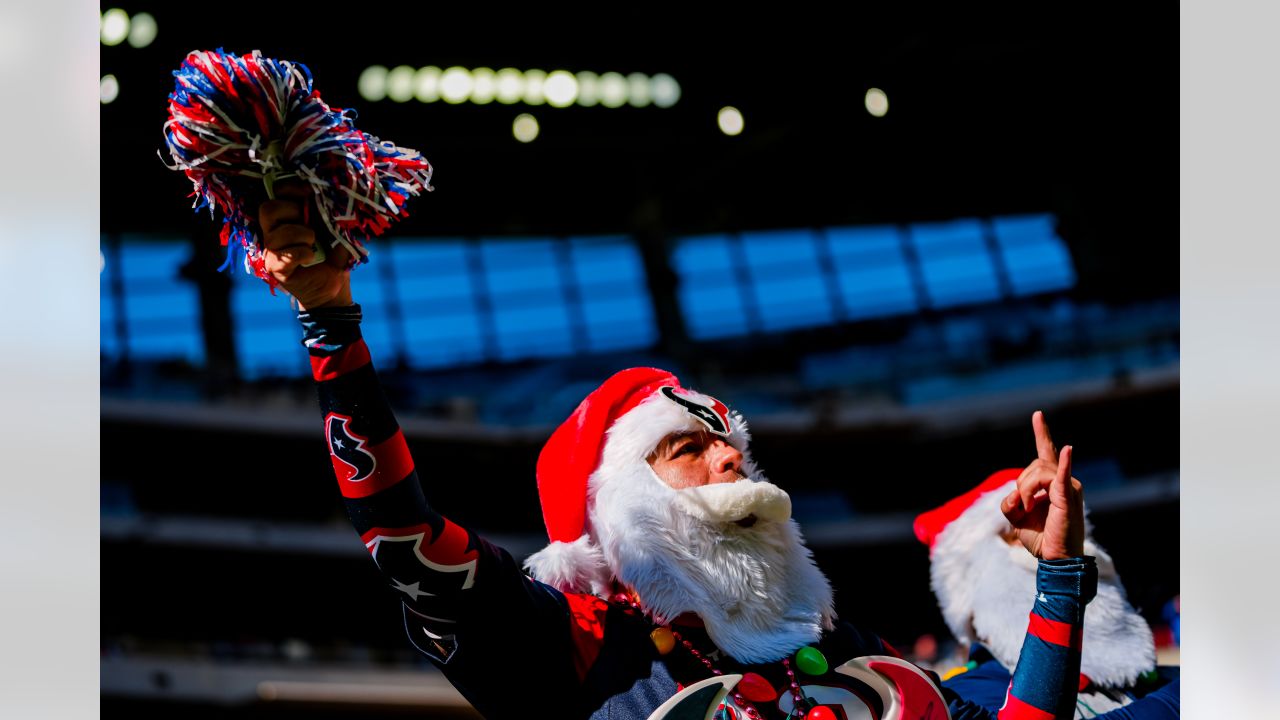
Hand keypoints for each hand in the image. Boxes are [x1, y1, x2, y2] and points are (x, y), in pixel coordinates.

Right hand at [258, 180, 352, 308]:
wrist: (335, 285)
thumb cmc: (333, 253)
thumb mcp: (334, 226)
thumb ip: (326, 209)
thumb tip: (323, 189)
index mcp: (286, 217)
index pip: (275, 193)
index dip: (290, 188)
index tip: (309, 191)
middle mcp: (273, 231)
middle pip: (267, 209)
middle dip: (293, 212)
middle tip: (309, 224)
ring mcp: (272, 250)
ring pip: (277, 233)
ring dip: (303, 236)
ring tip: (313, 244)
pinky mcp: (275, 269)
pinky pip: (286, 255)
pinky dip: (304, 253)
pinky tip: (311, 258)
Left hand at [1001, 411, 1084, 560]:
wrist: (1055, 559)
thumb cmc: (1041, 538)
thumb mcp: (1016, 516)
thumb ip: (1011, 500)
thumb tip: (1013, 494)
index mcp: (1052, 483)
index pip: (1046, 453)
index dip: (1042, 433)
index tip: (1038, 414)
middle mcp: (1063, 480)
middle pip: (1033, 466)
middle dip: (1020, 484)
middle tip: (1023, 507)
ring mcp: (1068, 487)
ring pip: (1036, 472)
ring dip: (1025, 490)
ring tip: (1028, 509)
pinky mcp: (1067, 496)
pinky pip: (1062, 475)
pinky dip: (1064, 463)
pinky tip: (1068, 450)